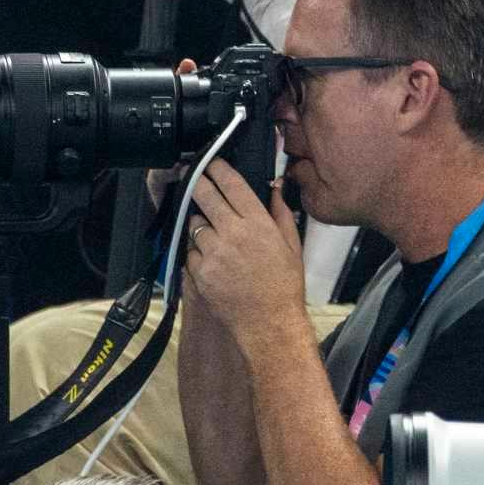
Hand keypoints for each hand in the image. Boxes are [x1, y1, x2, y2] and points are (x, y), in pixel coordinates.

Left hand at [181, 157, 308, 344]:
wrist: (268, 322)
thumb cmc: (283, 286)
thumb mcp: (292, 245)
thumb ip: (280, 212)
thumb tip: (274, 187)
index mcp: (258, 223)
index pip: (231, 184)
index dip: (217, 168)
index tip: (211, 162)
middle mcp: (233, 233)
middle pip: (204, 195)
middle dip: (197, 182)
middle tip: (193, 177)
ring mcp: (213, 252)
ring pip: (195, 224)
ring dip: (200, 223)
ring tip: (214, 235)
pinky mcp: (199, 270)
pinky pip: (191, 251)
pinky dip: (198, 251)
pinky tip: (213, 259)